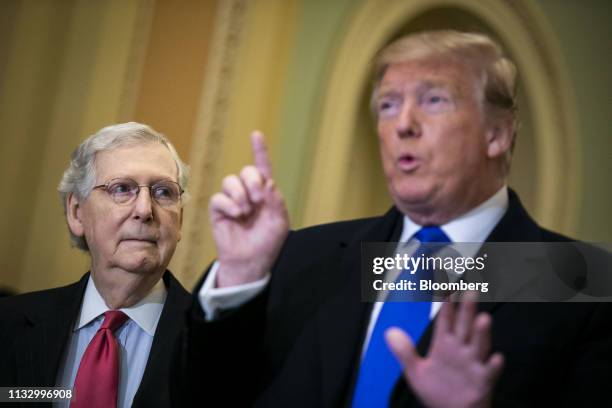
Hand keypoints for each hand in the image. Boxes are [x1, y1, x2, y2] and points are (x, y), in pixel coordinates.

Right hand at [209, 131, 289, 286]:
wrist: (252, 261)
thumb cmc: (268, 242)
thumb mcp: (280, 222)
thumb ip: (276, 201)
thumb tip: (267, 182)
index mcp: (265, 193)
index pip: (262, 167)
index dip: (259, 150)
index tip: (256, 135)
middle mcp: (248, 192)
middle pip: (246, 171)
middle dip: (252, 181)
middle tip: (258, 198)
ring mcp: (232, 200)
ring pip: (230, 181)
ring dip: (240, 194)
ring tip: (246, 211)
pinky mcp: (218, 210)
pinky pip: (219, 197)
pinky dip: (229, 204)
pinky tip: (237, 215)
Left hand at [385, 293, 503, 407]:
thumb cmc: (437, 391)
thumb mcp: (416, 371)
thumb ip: (405, 352)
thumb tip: (389, 332)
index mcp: (445, 345)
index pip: (445, 320)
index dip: (446, 304)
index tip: (447, 286)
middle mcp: (461, 351)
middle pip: (464, 327)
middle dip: (466, 310)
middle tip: (470, 291)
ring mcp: (473, 365)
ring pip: (478, 346)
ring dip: (481, 333)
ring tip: (483, 318)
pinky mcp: (482, 383)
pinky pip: (489, 373)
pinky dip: (493, 366)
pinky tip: (496, 357)